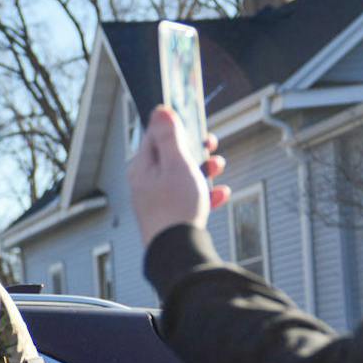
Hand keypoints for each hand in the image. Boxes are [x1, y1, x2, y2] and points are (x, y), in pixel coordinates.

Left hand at [128, 106, 228, 246]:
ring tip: (219, 168)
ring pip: (183, 177)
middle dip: (195, 149)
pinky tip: (221, 194)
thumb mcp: (176, 164)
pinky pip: (189, 199)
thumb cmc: (176, 205)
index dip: (176, 127)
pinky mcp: (170, 218)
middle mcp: (146, 184)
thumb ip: (169, 137)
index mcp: (142, 168)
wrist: (178, 251)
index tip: (195, 123)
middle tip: (211, 144)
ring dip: (204, 170)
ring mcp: (158, 202)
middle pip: (171, 157)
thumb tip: (159, 110)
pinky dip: (205, 194)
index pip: (154, 137)